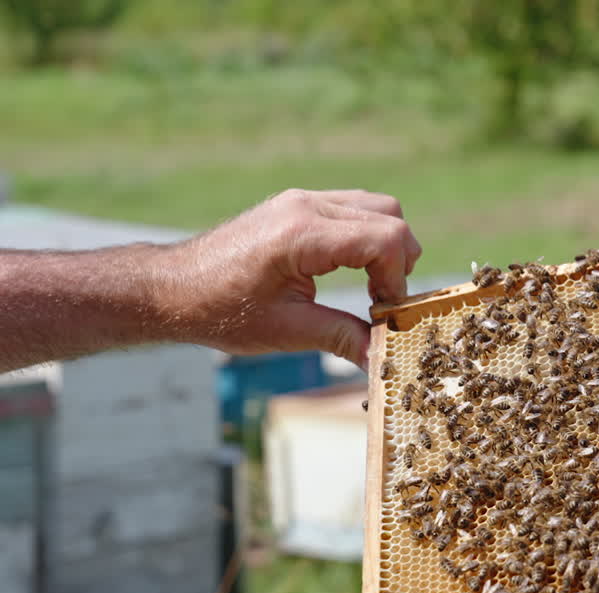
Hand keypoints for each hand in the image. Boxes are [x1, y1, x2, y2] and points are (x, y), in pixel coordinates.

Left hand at [156, 189, 420, 369]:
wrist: (172, 287)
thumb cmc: (220, 310)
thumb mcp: (286, 331)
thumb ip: (342, 337)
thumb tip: (382, 359)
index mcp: (303, 234)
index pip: (386, 239)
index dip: (397, 279)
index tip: (384, 313)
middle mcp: (307, 206)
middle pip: (390, 217)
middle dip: (398, 261)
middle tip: (380, 301)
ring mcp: (302, 200)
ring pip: (377, 207)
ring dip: (385, 247)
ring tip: (369, 287)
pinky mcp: (298, 204)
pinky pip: (354, 209)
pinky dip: (366, 237)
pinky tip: (350, 271)